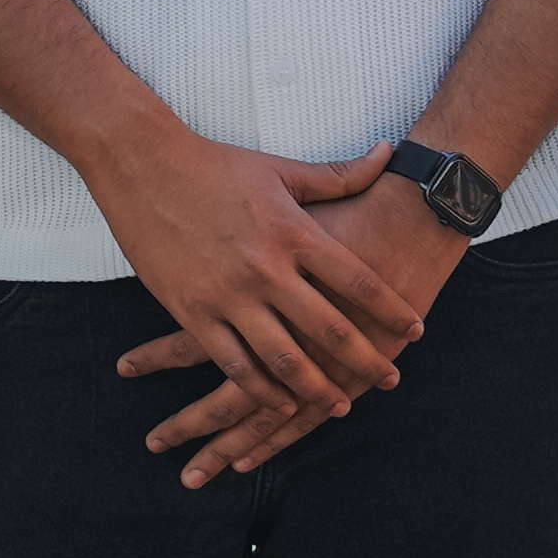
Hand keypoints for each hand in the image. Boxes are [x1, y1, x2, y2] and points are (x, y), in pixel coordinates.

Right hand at [124, 173, 475, 484]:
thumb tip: (388, 153)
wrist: (143, 163)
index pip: (358, 281)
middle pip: (330, 329)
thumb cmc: (214, 165)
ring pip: (283, 358)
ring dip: (317, 388)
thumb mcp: (281, 170)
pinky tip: (281, 403)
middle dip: (366, 361)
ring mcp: (229, 295)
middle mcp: (267, 268)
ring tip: (340, 405)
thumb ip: (339, 175)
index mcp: (295, 232)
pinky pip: (233, 362)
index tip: (414, 330)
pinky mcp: (192, 311)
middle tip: (389, 380)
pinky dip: (261, 389)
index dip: (391, 310)